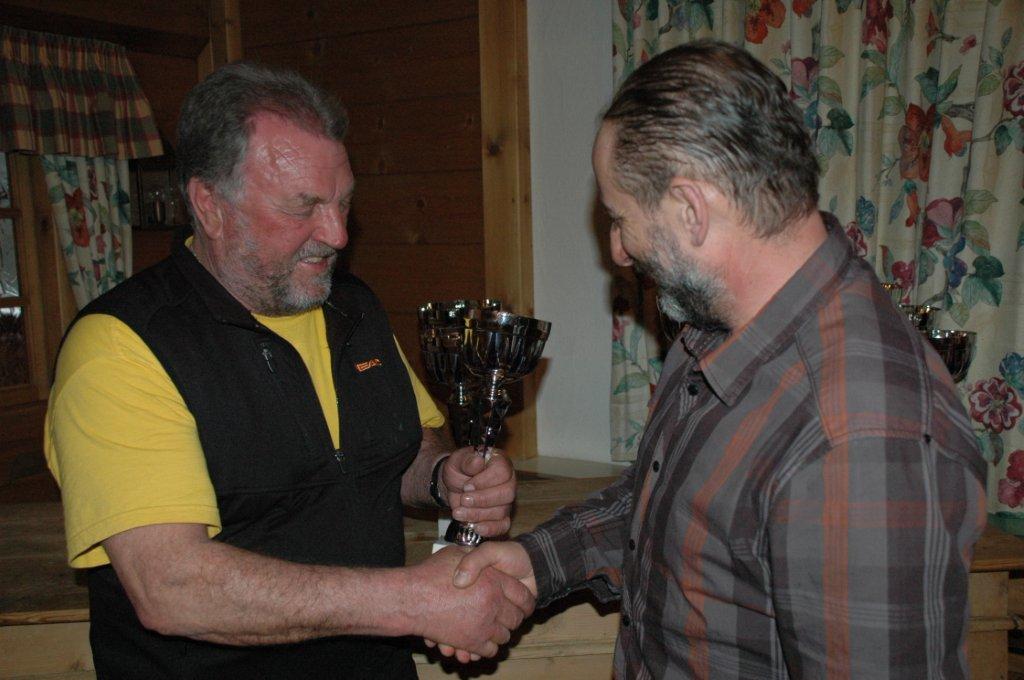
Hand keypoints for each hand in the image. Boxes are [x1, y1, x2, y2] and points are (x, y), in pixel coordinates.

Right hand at [408, 546, 533, 660]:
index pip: (523, 595)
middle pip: (517, 618)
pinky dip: (488, 647)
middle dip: (514, 618)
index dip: (525, 601)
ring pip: (505, 636)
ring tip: (492, 627)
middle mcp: (492, 602)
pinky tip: (481, 640)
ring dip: (500, 633)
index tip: (523, 605)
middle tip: (507, 617)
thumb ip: (476, 559)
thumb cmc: (430, 573)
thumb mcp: (457, 554)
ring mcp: (483, 624)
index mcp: (493, 580)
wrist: (410, 598)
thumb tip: (488, 566)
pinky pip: (491, 650)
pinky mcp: (471, 642)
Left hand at [443, 446, 515, 536]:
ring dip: (478, 514)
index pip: (502, 471)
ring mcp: (507, 500)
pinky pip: (502, 525)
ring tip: (458, 513)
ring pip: (502, 511)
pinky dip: (490, 529)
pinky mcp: (502, 516)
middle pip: (506, 493)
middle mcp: (509, 481)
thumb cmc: (460, 470)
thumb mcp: (457, 461)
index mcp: (500, 462)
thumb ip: (466, 461)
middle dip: (482, 500)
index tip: (466, 486)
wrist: (455, 485)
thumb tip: (478, 461)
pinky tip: (475, 528)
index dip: (484, 481)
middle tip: (464, 500)